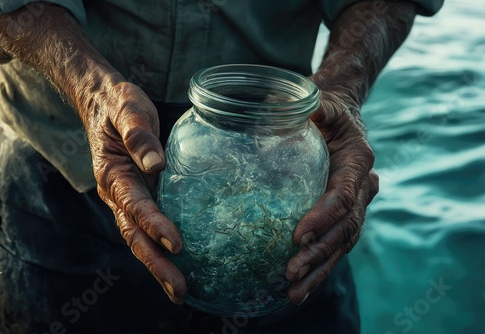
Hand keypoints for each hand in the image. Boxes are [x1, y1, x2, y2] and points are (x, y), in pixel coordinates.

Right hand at [87, 81, 186, 303]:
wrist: (102, 101)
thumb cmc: (117, 104)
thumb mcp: (128, 109)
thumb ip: (139, 134)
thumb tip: (156, 164)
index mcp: (112, 173)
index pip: (135, 205)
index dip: (155, 225)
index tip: (177, 243)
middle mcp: (116, 192)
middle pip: (134, 234)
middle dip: (157, 263)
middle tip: (181, 290)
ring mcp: (125, 197)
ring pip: (138, 237)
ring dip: (158, 264)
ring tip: (181, 289)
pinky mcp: (137, 195)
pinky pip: (145, 226)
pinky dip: (158, 247)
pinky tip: (178, 261)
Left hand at [285, 90, 378, 303]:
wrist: (337, 120)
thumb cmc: (328, 110)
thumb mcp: (324, 103)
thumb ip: (319, 108)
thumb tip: (308, 110)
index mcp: (358, 163)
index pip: (344, 197)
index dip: (324, 217)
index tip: (298, 235)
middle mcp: (361, 189)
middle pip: (344, 228)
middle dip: (319, 252)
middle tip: (292, 271)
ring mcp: (353, 206)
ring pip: (341, 245)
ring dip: (318, 270)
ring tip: (293, 292)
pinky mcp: (340, 217)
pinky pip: (333, 246)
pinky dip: (318, 267)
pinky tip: (298, 288)